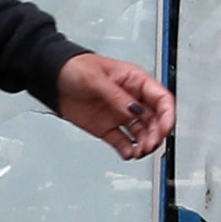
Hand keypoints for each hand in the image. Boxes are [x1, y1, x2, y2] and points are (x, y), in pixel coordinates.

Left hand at [54, 51, 174, 158]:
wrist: (53, 79)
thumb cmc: (75, 68)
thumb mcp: (97, 79)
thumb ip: (116, 96)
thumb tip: (134, 111)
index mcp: (135, 81)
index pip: (161, 99)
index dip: (168, 115)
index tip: (165, 129)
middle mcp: (132, 99)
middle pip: (155, 120)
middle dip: (156, 134)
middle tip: (150, 144)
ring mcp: (120, 114)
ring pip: (142, 133)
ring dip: (144, 144)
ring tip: (140, 151)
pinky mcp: (108, 127)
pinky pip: (123, 141)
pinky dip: (128, 149)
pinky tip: (129, 153)